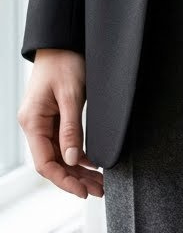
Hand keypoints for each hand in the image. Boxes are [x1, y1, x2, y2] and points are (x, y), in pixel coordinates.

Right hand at [17, 49, 103, 198]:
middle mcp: (35, 125)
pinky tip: (94, 164)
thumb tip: (74, 160)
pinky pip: (64, 143)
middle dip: (76, 179)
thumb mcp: (72, 96)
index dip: (64, 180)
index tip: (84, 191)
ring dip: (79, 170)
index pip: (45, 163)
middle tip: (100, 190)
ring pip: (60, 155)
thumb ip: (72, 129)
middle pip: (54, 162)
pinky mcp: (54, 117)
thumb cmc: (64, 62)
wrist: (63, 41)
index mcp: (33, 122)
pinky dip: (79, 155)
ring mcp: (44, 122)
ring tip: (100, 183)